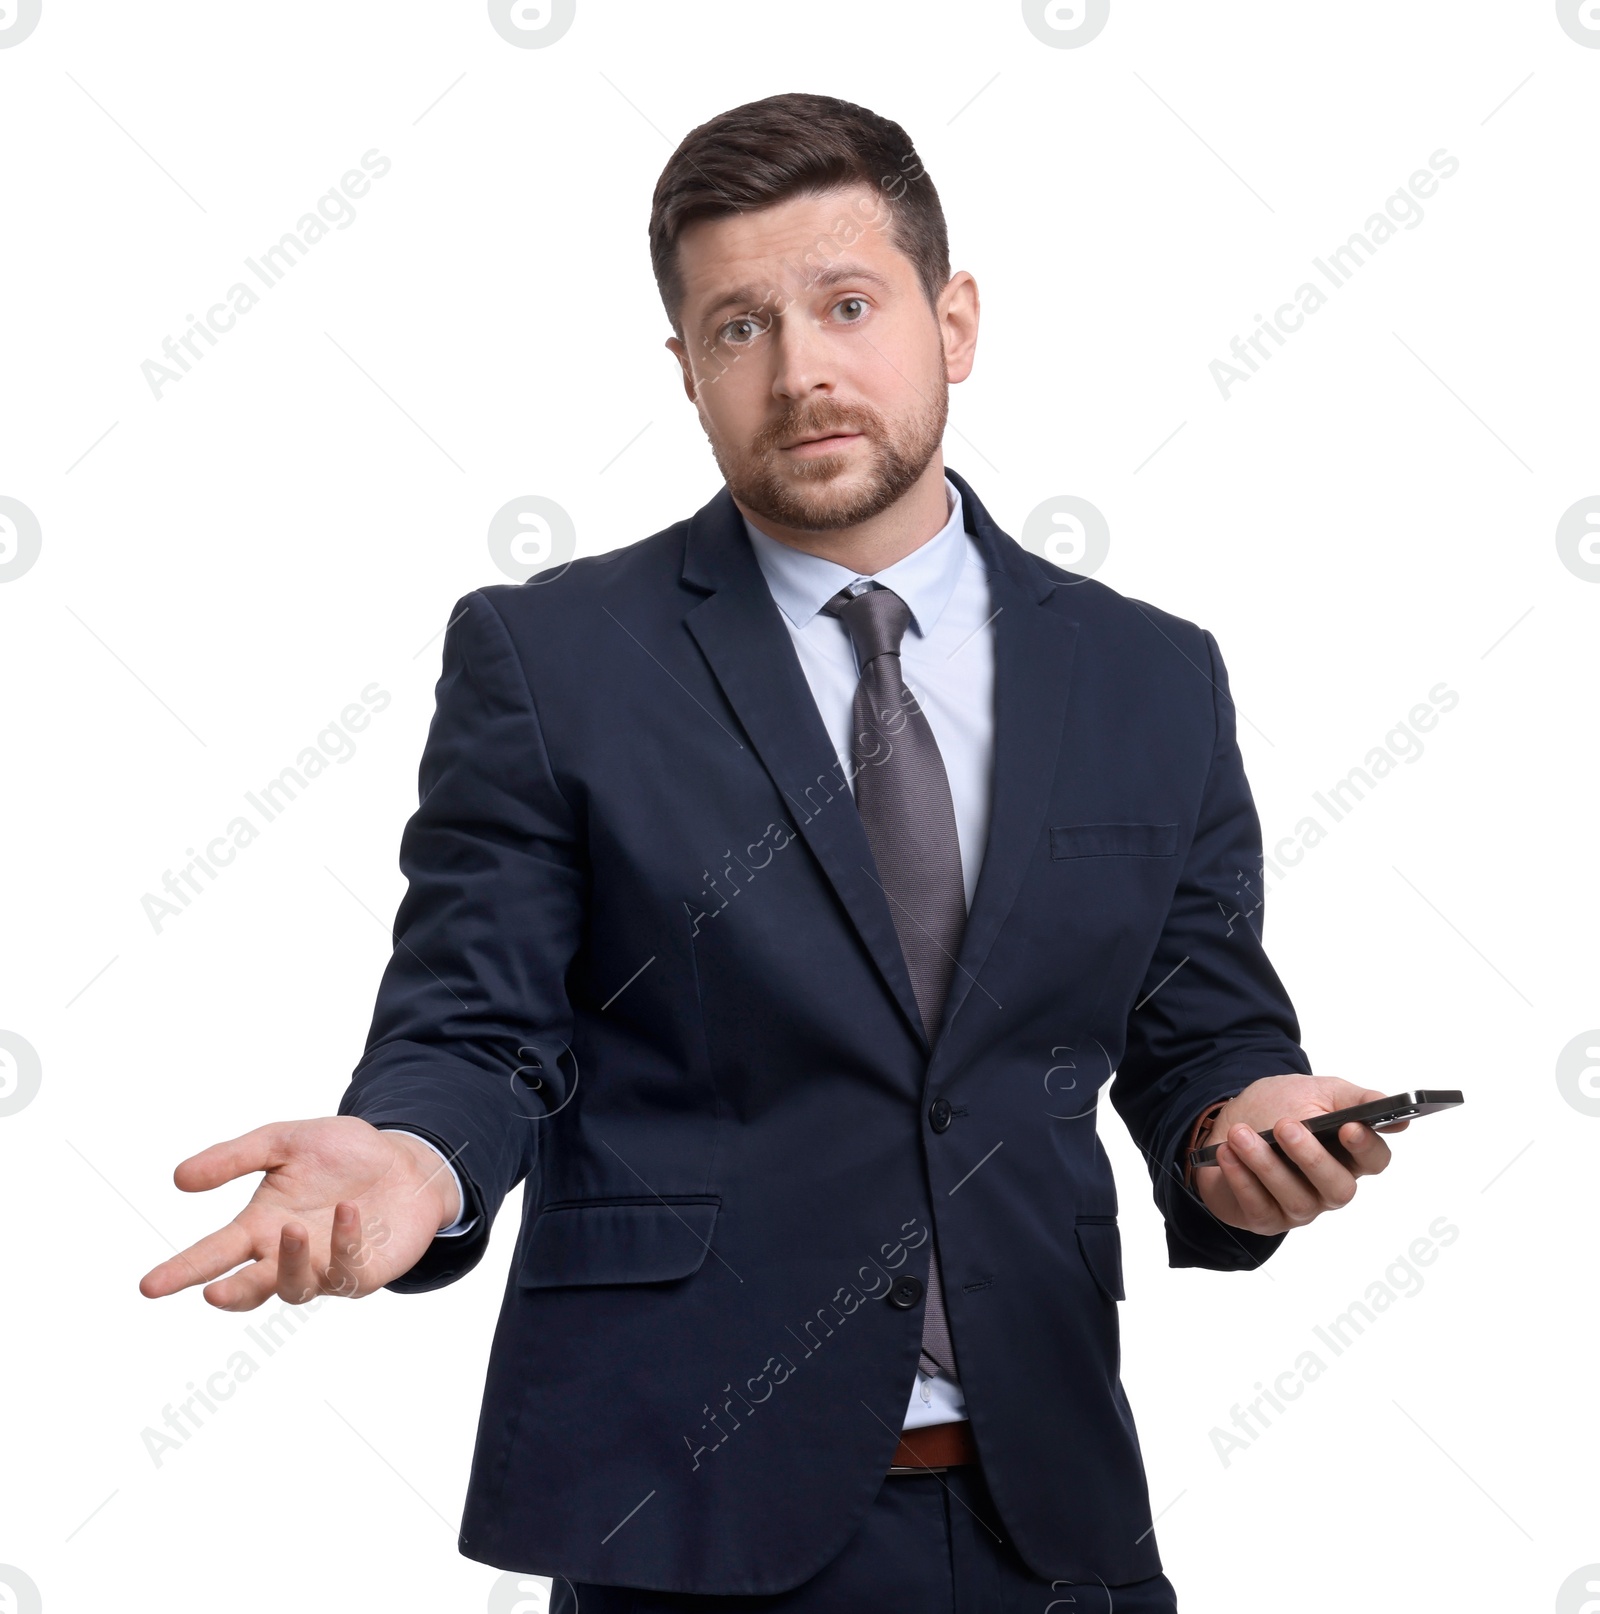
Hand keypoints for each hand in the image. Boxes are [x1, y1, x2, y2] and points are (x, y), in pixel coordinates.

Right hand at [138, 1118, 461, 1309]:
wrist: (404, 1160)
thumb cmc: (341, 1155)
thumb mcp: (284, 1141)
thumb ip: (236, 1158)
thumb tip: (178, 1179)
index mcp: (260, 1227)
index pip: (213, 1254)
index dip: (182, 1271)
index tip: (149, 1286)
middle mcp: (287, 1255)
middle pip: (249, 1288)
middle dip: (229, 1293)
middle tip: (210, 1293)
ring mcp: (324, 1269)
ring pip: (295, 1287)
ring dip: (289, 1264)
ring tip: (290, 1230)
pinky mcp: (363, 1272)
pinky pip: (348, 1268)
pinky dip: (344, 1242)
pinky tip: (347, 1212)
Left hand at [1193, 1075, 1407, 1235]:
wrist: (1229, 1122)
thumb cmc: (1278, 1108)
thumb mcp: (1315, 1093)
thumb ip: (1352, 1099)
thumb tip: (1388, 1104)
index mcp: (1349, 1155)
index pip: (1374, 1160)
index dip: (1366, 1146)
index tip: (1349, 1126)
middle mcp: (1329, 1187)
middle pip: (1339, 1188)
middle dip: (1310, 1157)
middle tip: (1285, 1126)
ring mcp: (1300, 1208)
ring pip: (1297, 1199)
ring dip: (1266, 1165)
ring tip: (1242, 1135)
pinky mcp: (1266, 1219)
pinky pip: (1259, 1208)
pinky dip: (1242, 1180)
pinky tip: (1228, 1155)